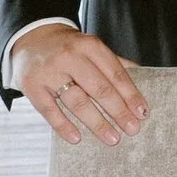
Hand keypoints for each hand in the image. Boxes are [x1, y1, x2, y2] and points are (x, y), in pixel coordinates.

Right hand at [13, 24, 146, 145]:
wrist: (32, 38)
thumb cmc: (70, 48)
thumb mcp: (92, 48)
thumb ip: (115, 63)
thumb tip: (144, 78)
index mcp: (90, 45)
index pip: (116, 73)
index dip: (131, 95)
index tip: (143, 113)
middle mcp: (70, 56)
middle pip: (99, 88)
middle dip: (118, 111)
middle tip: (132, 129)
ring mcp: (49, 71)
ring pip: (77, 101)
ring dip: (97, 123)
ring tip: (113, 138)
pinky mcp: (32, 86)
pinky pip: (49, 110)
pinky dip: (63, 126)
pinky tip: (77, 138)